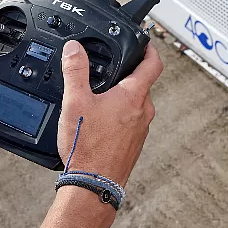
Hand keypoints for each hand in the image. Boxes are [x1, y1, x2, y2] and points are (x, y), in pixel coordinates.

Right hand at [56, 40, 162, 186]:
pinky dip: (120, 116)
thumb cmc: (88, 147)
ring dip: (123, 97)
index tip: (144, 43)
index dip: (150, 49)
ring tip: (101, 96)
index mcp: (133, 96)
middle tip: (112, 70)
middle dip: (128, 75)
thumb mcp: (75, 102)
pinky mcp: (134, 143)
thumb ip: (75, 71)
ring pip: (136, 104)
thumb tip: (74, 49)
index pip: (153, 64)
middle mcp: (143, 111)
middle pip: (143, 84)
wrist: (93, 183)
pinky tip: (101, 122)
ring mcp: (141, 129)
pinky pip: (131, 122)